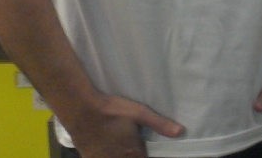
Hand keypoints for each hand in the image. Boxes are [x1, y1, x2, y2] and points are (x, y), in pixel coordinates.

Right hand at [67, 93, 183, 157]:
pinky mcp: (89, 157)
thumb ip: (159, 124)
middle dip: (134, 155)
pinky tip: (107, 148)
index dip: (144, 155)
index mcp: (132, 153)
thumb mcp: (139, 113)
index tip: (145, 149)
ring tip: (121, 145)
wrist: (81, 109)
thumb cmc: (112, 110)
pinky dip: (107, 155)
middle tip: (133, 145)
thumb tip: (180, 132)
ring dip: (121, 155)